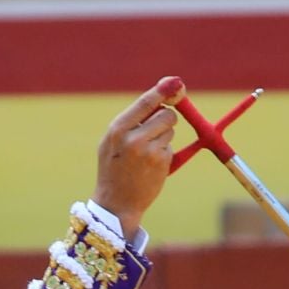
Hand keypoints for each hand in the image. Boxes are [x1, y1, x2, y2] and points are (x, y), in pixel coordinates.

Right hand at [92, 77, 183, 240]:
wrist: (115, 205)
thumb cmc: (114, 169)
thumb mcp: (113, 142)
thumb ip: (132, 119)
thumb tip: (162, 95)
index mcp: (118, 129)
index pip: (146, 102)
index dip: (163, 91)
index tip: (175, 83)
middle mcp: (133, 138)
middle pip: (166, 114)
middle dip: (166, 119)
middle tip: (155, 131)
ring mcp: (148, 151)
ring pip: (169, 130)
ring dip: (163, 138)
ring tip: (146, 154)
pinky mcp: (161, 163)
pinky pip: (170, 147)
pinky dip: (163, 154)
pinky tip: (150, 166)